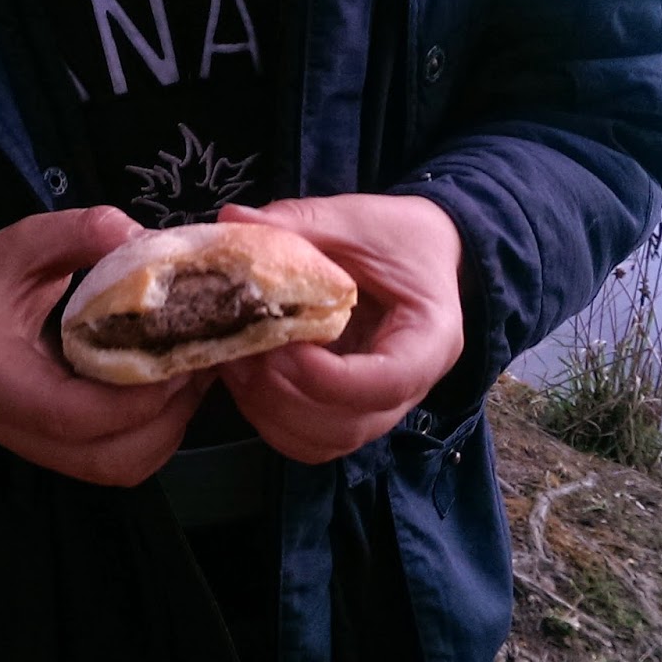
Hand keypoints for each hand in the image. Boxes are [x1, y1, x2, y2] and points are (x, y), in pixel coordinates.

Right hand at [0, 207, 209, 485]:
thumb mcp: (22, 243)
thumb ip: (78, 233)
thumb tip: (144, 238)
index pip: (69, 414)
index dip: (132, 396)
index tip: (176, 353)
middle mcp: (15, 428)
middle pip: (105, 457)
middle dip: (165, 415)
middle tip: (199, 358)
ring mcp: (40, 448)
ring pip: (121, 467)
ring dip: (169, 427)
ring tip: (193, 370)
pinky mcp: (63, 452)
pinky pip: (122, 462)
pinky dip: (159, 433)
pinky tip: (173, 386)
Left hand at [215, 196, 465, 463]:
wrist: (426, 253)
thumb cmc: (398, 237)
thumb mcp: (355, 220)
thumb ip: (299, 224)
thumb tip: (232, 220)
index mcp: (429, 338)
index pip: (387, 382)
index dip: (327, 377)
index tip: (281, 347)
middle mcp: (411, 386)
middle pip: (349, 424)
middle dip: (285, 396)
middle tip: (244, 351)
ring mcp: (379, 407)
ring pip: (324, 441)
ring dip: (270, 411)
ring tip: (238, 362)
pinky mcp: (350, 411)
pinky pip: (309, 440)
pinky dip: (270, 419)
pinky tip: (247, 377)